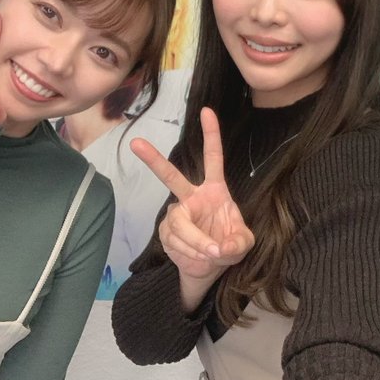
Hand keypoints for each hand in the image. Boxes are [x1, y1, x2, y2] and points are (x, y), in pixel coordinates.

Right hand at [130, 108, 253, 283]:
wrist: (209, 268)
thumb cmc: (228, 245)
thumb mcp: (243, 243)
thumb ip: (237, 242)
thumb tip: (219, 245)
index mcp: (214, 190)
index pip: (212, 158)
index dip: (211, 135)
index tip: (207, 111)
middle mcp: (191, 197)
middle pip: (171, 176)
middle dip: (153, 160)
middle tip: (136, 143)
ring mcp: (176, 214)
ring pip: (180, 225)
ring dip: (197, 243)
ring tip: (212, 254)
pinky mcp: (166, 232)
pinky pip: (176, 242)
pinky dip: (191, 253)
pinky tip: (199, 257)